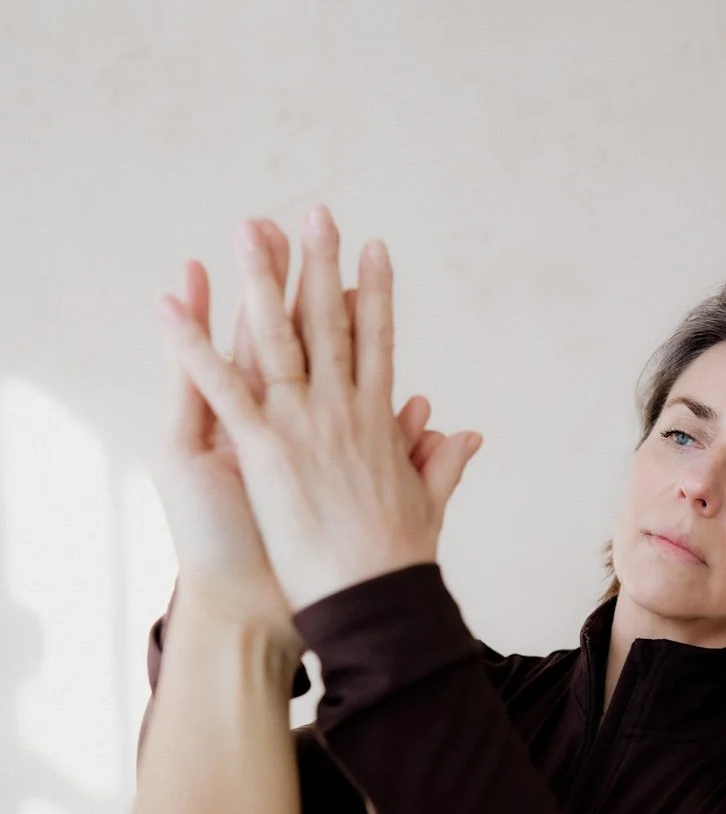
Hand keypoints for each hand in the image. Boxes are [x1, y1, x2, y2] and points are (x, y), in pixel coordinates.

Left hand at [155, 205, 482, 613]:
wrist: (373, 603)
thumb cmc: (399, 563)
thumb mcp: (428, 506)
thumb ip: (441, 462)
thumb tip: (466, 433)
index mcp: (377, 421)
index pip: (376, 342)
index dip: (374, 293)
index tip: (374, 250)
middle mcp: (341, 409)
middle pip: (329, 321)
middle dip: (320, 263)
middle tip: (315, 211)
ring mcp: (302, 424)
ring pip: (276, 335)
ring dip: (260, 278)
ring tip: (249, 229)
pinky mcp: (264, 449)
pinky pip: (221, 387)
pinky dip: (191, 346)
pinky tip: (171, 307)